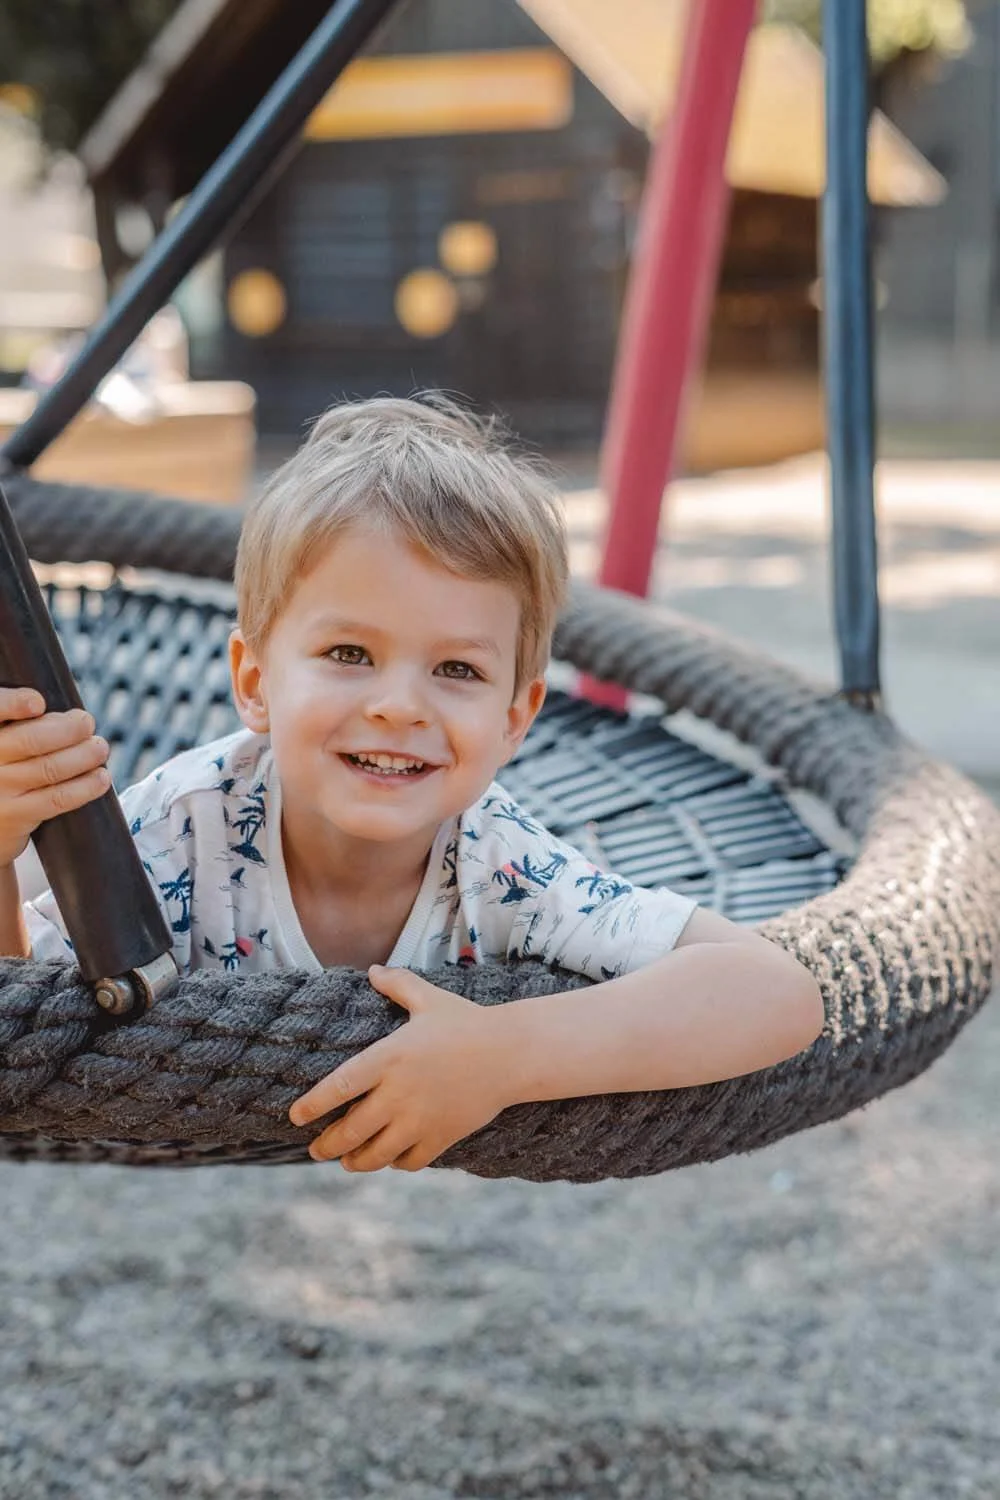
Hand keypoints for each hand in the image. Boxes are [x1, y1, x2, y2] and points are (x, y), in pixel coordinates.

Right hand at [0, 689, 110, 867]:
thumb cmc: (5, 762)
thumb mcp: (7, 736)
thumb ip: (23, 722)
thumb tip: (69, 716)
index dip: (14, 704)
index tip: (38, 703)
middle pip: (31, 740)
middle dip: (69, 729)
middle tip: (86, 722)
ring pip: (50, 768)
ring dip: (83, 755)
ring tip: (99, 747)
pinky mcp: (14, 816)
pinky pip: (57, 798)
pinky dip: (85, 787)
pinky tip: (101, 778)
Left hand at [289, 965, 513, 1172]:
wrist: (512, 1053)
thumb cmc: (467, 1023)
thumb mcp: (429, 999)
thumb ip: (398, 985)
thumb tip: (372, 971)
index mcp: (389, 1057)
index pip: (339, 1087)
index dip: (313, 1105)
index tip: (295, 1118)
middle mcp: (399, 1093)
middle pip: (350, 1131)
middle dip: (327, 1146)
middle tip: (315, 1150)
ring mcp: (420, 1119)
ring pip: (376, 1154)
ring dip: (356, 1162)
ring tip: (346, 1162)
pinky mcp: (442, 1136)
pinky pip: (409, 1161)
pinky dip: (395, 1163)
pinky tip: (390, 1158)